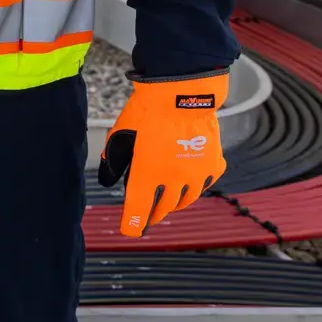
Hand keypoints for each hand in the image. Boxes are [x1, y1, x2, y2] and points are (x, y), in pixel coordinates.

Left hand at [98, 69, 229, 235]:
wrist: (183, 92)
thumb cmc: (148, 110)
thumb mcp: (121, 134)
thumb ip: (114, 159)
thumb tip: (108, 180)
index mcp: (148, 173)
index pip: (138, 208)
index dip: (133, 223)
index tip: (131, 230)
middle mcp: (174, 179)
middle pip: (163, 207)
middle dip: (153, 214)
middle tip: (148, 216)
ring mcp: (196, 173)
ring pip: (185, 200)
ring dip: (174, 204)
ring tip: (168, 203)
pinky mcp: (213, 164)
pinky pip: (203, 184)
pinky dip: (194, 187)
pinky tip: (189, 184)